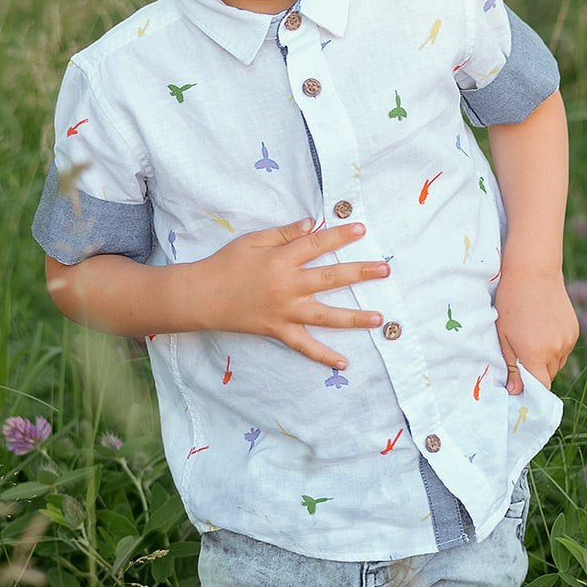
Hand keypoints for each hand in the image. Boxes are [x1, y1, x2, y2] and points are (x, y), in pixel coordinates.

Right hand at [189, 217, 389, 368]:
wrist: (201, 296)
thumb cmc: (226, 264)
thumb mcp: (253, 240)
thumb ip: (284, 233)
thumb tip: (312, 223)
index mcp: (281, 260)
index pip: (317, 244)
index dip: (339, 236)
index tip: (361, 230)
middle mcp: (287, 286)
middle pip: (330, 278)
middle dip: (360, 273)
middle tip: (385, 269)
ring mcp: (284, 311)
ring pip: (325, 315)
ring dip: (354, 317)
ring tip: (379, 318)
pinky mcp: (278, 330)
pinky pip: (304, 346)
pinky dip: (323, 355)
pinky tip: (343, 363)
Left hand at [493, 267, 579, 393]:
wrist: (534, 272)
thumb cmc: (511, 302)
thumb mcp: (504, 336)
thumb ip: (511, 366)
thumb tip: (515, 391)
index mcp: (536, 353)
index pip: (541, 387)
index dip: (532, 391)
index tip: (521, 387)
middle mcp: (556, 350)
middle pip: (549, 376)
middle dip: (536, 372)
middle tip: (522, 354)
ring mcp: (568, 340)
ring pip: (558, 363)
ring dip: (546, 360)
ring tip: (533, 337)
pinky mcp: (574, 330)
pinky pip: (565, 348)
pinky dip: (556, 346)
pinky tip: (544, 328)